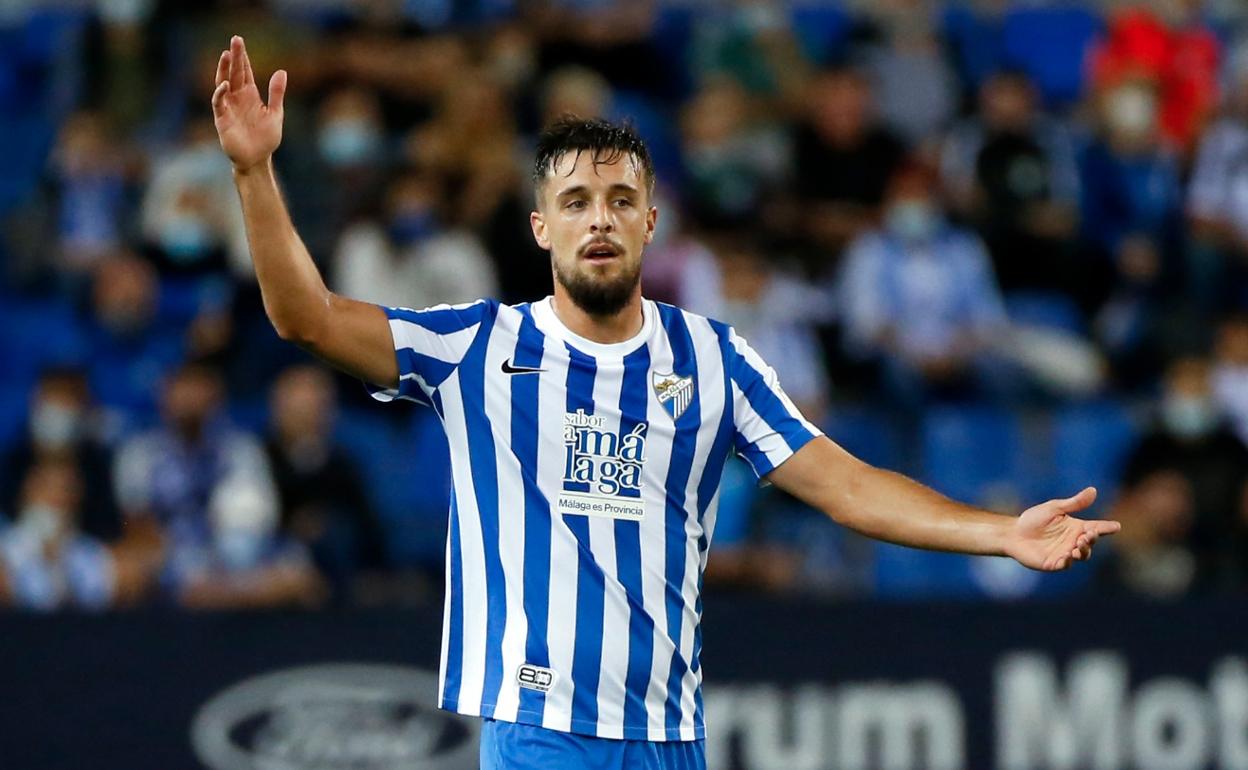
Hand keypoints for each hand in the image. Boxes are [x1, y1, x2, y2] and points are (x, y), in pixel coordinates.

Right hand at [212, 36, 285, 173]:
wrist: (257, 159)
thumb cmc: (266, 138)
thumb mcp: (276, 113)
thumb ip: (276, 93)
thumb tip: (282, 71)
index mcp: (250, 95)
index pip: (245, 72)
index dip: (243, 57)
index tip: (240, 42)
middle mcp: (237, 98)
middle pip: (234, 73)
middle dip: (234, 57)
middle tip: (235, 39)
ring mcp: (228, 107)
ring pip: (223, 83)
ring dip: (223, 69)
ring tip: (226, 54)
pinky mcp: (222, 119)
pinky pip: (218, 102)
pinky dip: (220, 93)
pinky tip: (225, 84)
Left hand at [1005, 487, 1121, 570]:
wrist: (1013, 533)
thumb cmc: (1033, 519)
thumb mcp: (1054, 508)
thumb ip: (1074, 503)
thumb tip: (1093, 490)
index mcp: (1076, 527)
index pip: (1096, 528)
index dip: (1107, 527)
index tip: (1117, 526)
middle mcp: (1073, 541)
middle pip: (1091, 543)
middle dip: (1092, 540)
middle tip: (1087, 535)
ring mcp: (1065, 553)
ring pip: (1082, 555)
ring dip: (1083, 551)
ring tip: (1078, 544)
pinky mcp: (1054, 563)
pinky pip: (1066, 564)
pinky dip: (1069, 561)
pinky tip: (1068, 556)